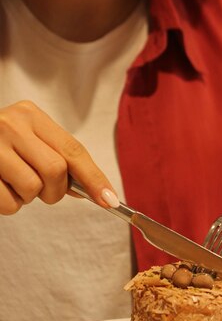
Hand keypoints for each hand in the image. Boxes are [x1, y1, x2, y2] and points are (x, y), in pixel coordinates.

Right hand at [0, 100, 118, 214]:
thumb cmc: (1, 146)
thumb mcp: (30, 141)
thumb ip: (59, 159)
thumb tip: (97, 191)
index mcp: (30, 115)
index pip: (73, 150)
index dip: (95, 178)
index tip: (110, 201)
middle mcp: (10, 124)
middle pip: (56, 171)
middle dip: (55, 191)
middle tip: (44, 191)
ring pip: (32, 188)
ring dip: (29, 198)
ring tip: (15, 184)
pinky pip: (9, 203)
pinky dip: (11, 205)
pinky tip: (1, 188)